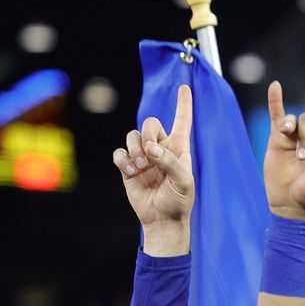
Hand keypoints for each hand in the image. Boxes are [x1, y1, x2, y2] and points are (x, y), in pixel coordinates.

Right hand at [114, 86, 193, 254]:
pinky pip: (119, 152)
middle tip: (151, 156)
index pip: (182, 121)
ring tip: (142, 168)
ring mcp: (143, 156)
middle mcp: (160, 148)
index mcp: (179, 148)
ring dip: (135, 150)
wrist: (162, 218)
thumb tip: (151, 147)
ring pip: (132, 136)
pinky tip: (131, 172)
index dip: (184, 104)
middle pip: (149, 123)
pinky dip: (123, 160)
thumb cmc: (179, 199)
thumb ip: (169, 161)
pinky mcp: (128, 166)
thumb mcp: (183, 180)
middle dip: (147, 134)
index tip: (185, 87)